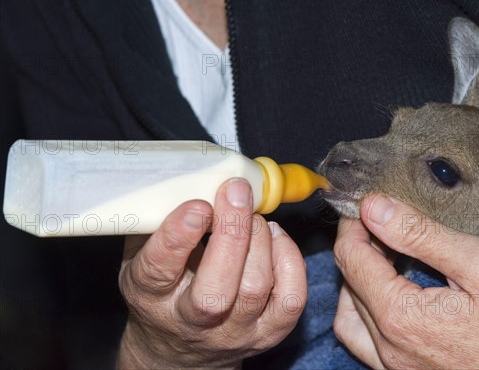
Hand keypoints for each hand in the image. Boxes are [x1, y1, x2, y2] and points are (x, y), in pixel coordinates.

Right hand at [117, 178, 306, 368]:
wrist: (178, 348)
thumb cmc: (161, 291)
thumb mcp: (139, 256)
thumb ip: (156, 222)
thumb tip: (184, 179)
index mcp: (151, 297)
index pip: (160, 270)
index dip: (179, 235)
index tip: (197, 205)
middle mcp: (191, 322)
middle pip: (216, 289)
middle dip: (232, 233)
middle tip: (237, 192)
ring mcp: (233, 332)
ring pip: (255, 288)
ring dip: (260, 239)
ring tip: (253, 215)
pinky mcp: (267, 335)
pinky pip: (290, 298)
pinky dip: (289, 259)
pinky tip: (275, 236)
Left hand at [333, 195, 478, 368]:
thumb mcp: (476, 263)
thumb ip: (419, 234)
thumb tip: (373, 208)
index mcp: (401, 316)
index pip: (352, 259)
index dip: (353, 226)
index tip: (364, 206)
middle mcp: (389, 346)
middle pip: (349, 285)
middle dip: (357, 249)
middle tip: (379, 226)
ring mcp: (394, 366)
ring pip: (349, 317)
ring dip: (355, 283)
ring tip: (382, 258)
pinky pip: (364, 342)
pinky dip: (364, 313)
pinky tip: (386, 295)